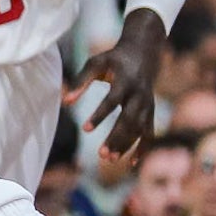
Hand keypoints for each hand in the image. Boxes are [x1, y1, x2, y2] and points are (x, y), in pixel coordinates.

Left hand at [71, 17, 168, 156]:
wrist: (144, 51)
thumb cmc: (114, 59)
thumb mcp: (95, 63)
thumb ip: (80, 81)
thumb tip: (65, 101)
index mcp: (126, 81)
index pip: (113, 101)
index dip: (100, 115)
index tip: (85, 129)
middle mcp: (140, 94)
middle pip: (130, 119)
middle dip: (116, 137)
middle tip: (100, 154)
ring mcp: (148, 104)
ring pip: (140, 128)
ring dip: (127, 145)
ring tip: (109, 160)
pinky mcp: (151, 111)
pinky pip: (149, 132)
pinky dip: (143, 147)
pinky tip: (132, 164)